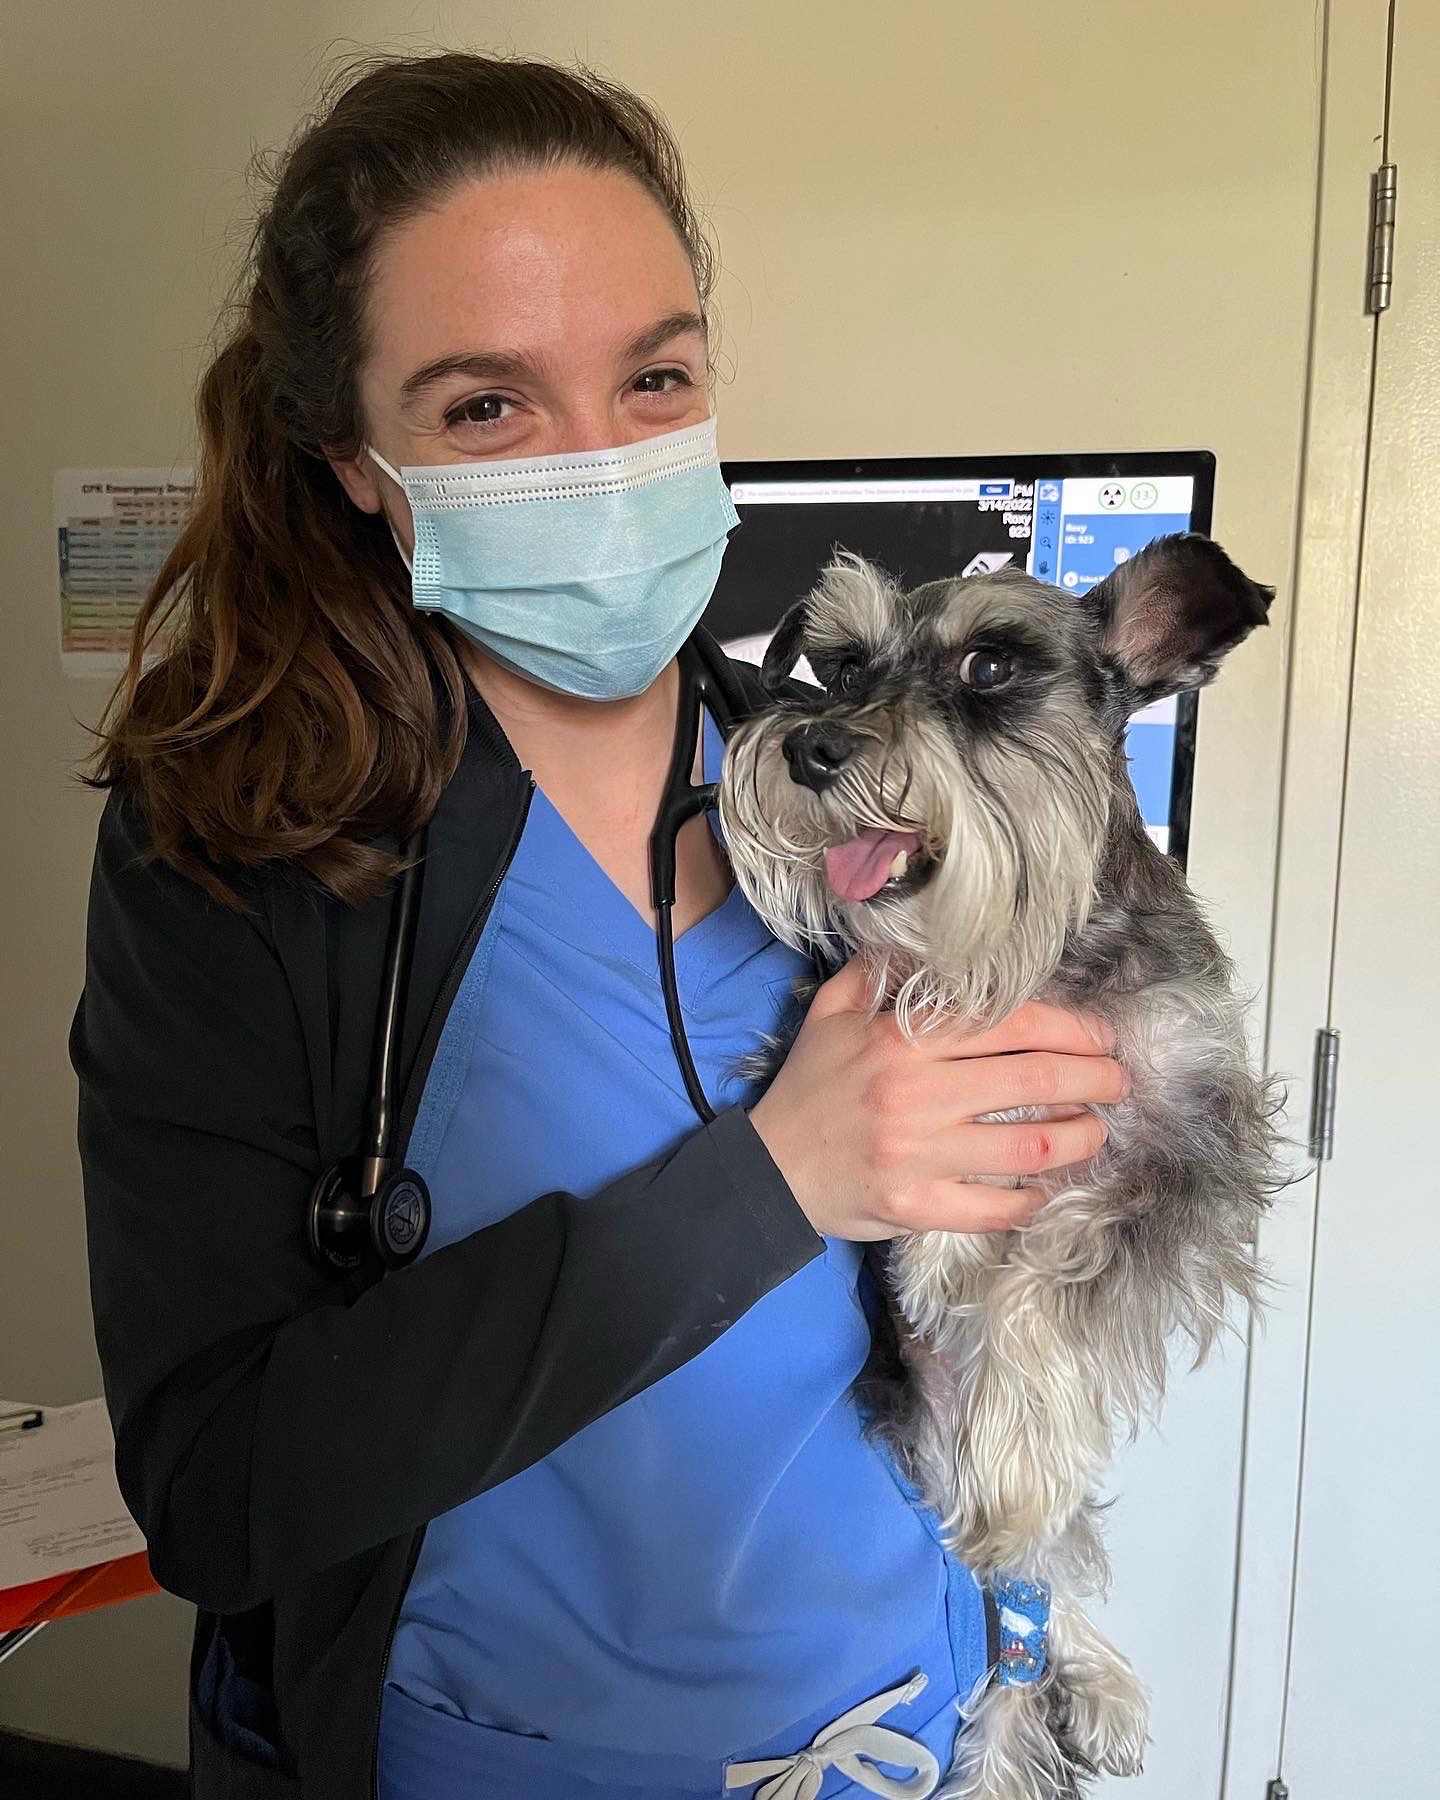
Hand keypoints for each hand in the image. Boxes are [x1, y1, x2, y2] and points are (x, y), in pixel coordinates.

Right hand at [747, 958, 1129, 1240]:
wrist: (766, 1169)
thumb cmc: (807, 1087)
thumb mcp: (831, 1013)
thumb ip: (878, 972)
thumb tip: (925, 941)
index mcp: (903, 1041)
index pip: (1011, 1024)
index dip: (1072, 1028)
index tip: (1102, 1035)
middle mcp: (918, 1094)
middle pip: (1035, 1082)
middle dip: (1095, 1079)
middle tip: (1120, 1080)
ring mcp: (920, 1155)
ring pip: (1029, 1148)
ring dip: (1080, 1138)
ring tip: (1099, 1130)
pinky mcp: (918, 1205)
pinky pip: (995, 1208)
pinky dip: (1032, 1199)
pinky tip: (1048, 1187)